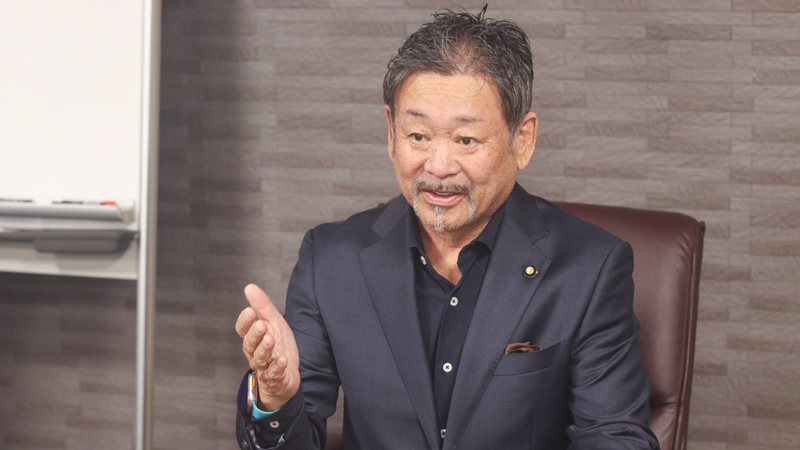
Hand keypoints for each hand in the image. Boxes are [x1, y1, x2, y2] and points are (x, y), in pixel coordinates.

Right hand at [235, 283, 300, 411]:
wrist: (287, 375)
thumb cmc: (278, 347)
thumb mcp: (274, 323)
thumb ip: (262, 307)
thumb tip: (249, 287)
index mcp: (253, 339)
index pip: (243, 330)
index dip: (244, 322)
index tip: (249, 311)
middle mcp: (255, 353)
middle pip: (250, 344)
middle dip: (254, 335)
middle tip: (260, 326)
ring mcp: (264, 367)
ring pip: (260, 359)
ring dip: (265, 349)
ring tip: (270, 340)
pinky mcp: (276, 378)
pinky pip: (274, 373)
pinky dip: (277, 367)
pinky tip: (282, 360)